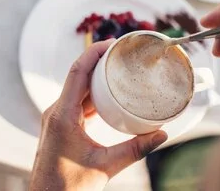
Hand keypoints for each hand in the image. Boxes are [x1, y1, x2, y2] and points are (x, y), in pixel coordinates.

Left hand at [29, 40, 167, 190]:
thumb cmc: (69, 187)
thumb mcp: (106, 166)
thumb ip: (136, 150)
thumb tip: (163, 135)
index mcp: (63, 115)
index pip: (77, 72)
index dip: (93, 52)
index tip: (112, 42)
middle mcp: (56, 112)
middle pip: (77, 76)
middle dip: (98, 61)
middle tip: (121, 53)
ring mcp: (57, 118)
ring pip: (76, 88)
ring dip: (95, 77)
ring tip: (118, 69)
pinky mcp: (60, 125)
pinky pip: (76, 102)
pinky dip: (92, 94)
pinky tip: (108, 96)